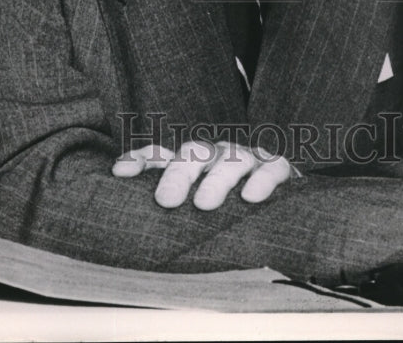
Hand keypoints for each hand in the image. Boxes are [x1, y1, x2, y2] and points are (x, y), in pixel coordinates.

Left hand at [112, 140, 293, 209]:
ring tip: (204, 204)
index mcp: (189, 165)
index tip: (120, 173)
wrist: (282, 214)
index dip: (139, 161)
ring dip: (216, 179)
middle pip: (192, 153)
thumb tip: (130, 249)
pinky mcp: (276, 167)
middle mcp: (214, 156)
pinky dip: (261, 180)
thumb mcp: (196, 218)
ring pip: (230, 159)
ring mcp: (245, 158)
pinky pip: (270, 168)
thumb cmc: (229, 215)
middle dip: (177, 174)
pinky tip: (251, 197)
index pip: (159, 156)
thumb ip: (171, 224)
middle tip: (166, 200)